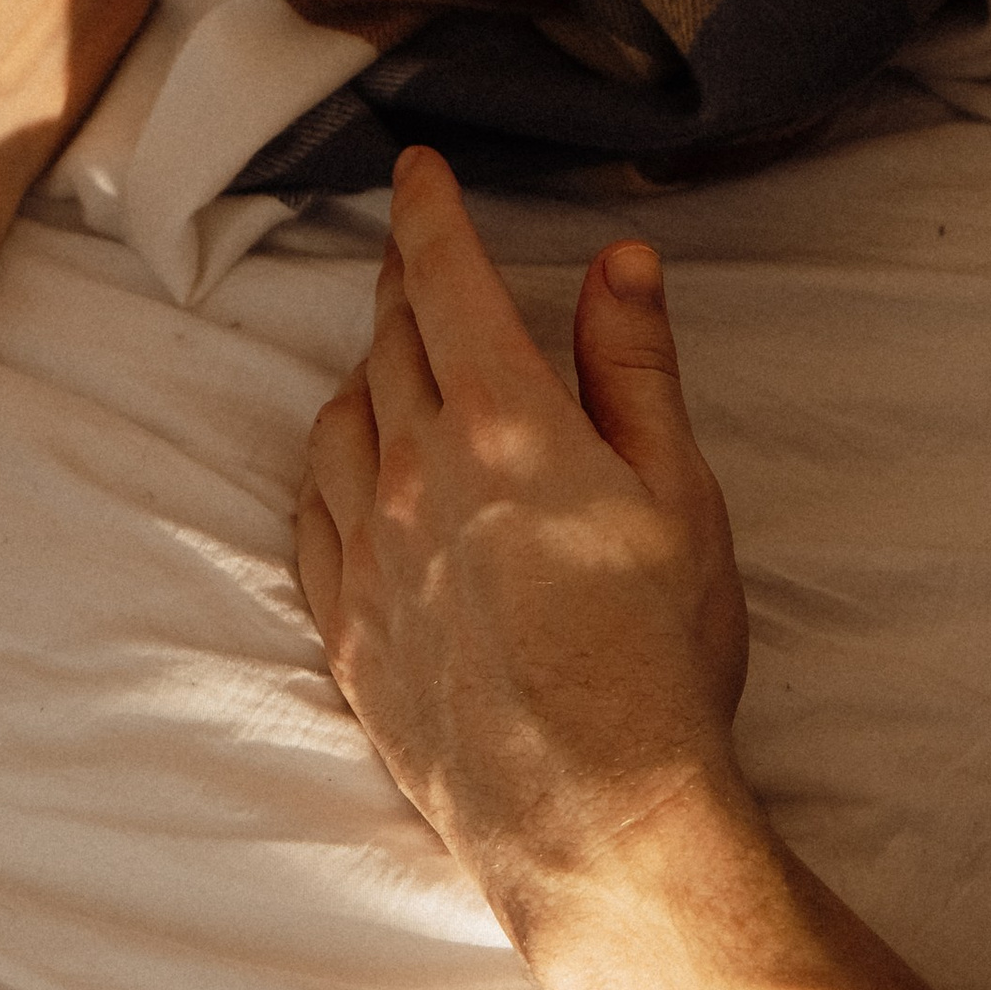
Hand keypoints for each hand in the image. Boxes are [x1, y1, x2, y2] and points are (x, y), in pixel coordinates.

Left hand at [298, 146, 748, 963]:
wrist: (600, 820)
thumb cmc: (661, 656)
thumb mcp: (678, 492)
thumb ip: (634, 364)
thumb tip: (617, 258)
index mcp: (506, 421)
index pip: (447, 279)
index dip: (429, 212)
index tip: (415, 169)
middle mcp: (418, 471)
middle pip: (392, 341)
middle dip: (409, 287)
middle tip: (422, 262)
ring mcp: (370, 554)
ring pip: (340, 419)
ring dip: (368, 374)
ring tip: (398, 365)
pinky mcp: (346, 630)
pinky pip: (312, 515)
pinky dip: (331, 468)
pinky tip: (354, 471)